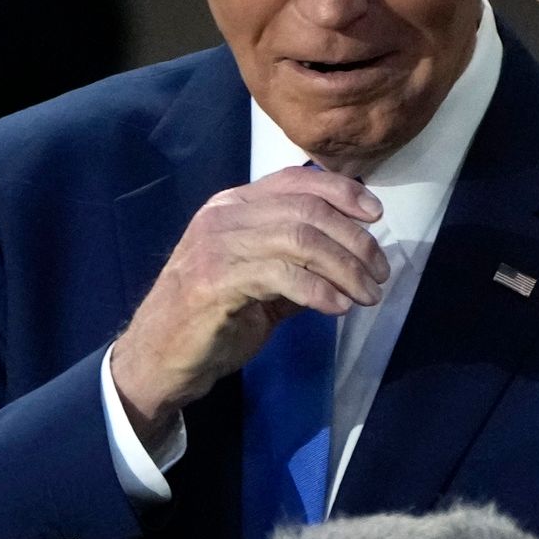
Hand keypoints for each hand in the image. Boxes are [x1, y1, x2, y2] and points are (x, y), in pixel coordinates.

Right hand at [105, 168, 388, 445]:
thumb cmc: (212, 320)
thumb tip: (353, 255)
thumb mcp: (261, 281)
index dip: (343, 192)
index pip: (296, 180)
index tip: (376, 216)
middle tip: (380, 272)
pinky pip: (282, 275)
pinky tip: (338, 307)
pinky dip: (319, 290)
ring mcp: (217, 245)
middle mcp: (224, 215)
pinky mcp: (215, 281)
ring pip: (300, 239)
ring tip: (368, 294)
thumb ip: (298, 261)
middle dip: (354, 240)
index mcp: (234, 205)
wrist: (158, 358)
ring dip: (345, 267)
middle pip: (307, 210)